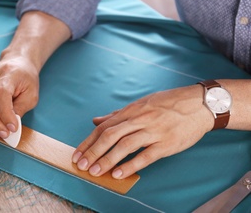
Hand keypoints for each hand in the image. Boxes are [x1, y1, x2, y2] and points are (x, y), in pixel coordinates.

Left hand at [71, 84, 213, 178]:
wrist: (199, 104)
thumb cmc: (168, 104)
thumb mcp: (141, 104)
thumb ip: (117, 115)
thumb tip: (96, 121)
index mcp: (131, 111)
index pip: (104, 127)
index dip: (89, 141)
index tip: (78, 153)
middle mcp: (139, 120)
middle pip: (110, 135)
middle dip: (93, 151)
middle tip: (81, 165)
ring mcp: (153, 131)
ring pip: (125, 145)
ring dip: (107, 159)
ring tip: (95, 172)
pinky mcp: (166, 144)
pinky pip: (146, 155)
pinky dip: (130, 165)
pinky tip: (119, 173)